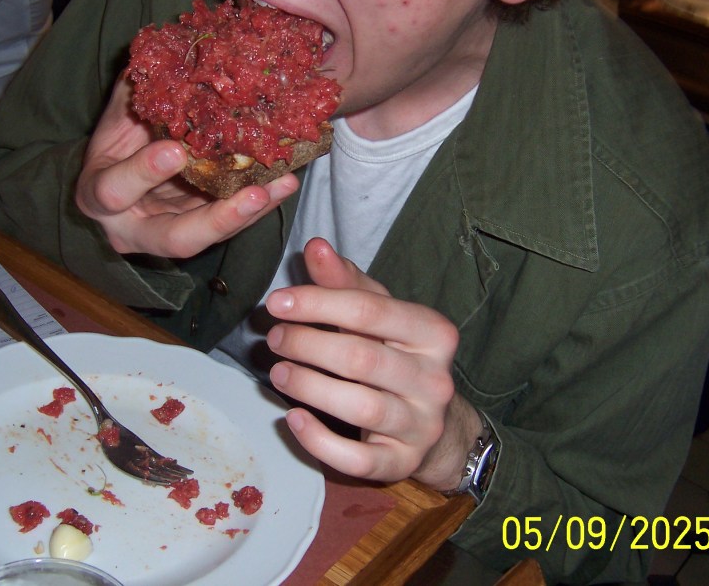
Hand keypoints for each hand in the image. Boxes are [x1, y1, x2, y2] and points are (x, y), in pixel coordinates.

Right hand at [75, 77, 298, 256]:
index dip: (143, 172)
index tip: (175, 149)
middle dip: (218, 219)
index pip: (114, 190)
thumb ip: (136, 93)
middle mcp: (134, 228)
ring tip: (282, 184)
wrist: (122, 170)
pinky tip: (284, 182)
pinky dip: (260, 205)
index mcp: (98, 195)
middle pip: (177, 239)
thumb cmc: (117, 138)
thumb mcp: (119, 114)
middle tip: (254, 193)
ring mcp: (172, 235)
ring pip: (213, 236)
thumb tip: (165, 51)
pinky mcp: (202, 232)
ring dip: (251, 213)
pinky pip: (232, 226)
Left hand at [265, 238, 480, 486]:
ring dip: (308, 386)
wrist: (435, 425)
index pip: (370, 310)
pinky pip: (358, 459)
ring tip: (278, 372)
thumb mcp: (379, 316)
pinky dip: (319, 441)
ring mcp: (421, 425)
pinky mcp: (402, 463)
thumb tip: (315, 246)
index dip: (318, 302)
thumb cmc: (398, 356)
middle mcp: (434, 379)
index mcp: (433, 332)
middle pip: (362, 357)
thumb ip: (346, 283)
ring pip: (360, 406)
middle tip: (274, 338)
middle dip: (308, 344)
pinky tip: (293, 419)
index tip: (277, 301)